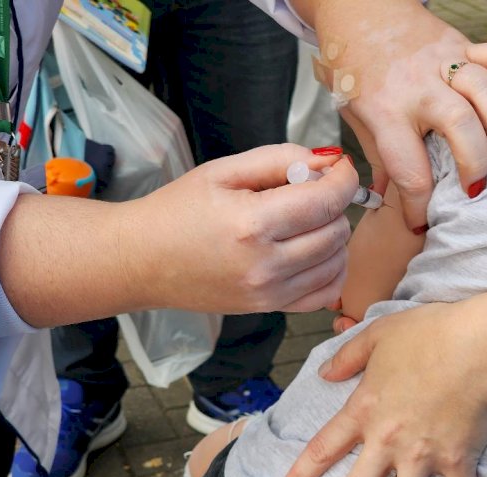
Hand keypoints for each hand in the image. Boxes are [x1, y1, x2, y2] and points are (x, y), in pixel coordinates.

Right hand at [128, 144, 358, 313]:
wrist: (142, 261)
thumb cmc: (177, 212)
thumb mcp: (223, 171)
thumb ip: (279, 159)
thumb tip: (327, 162)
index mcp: (252, 224)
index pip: (326, 201)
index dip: (344, 178)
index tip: (340, 168)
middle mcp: (266, 265)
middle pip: (336, 230)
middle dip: (333, 204)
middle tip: (308, 193)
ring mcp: (269, 293)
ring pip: (336, 261)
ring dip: (333, 235)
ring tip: (306, 221)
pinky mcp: (268, 308)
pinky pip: (325, 294)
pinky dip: (331, 270)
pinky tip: (314, 252)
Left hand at [279, 302, 486, 476]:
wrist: (475, 346)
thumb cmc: (426, 334)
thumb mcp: (375, 334)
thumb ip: (347, 356)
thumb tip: (324, 374)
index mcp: (364, 410)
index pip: (323, 449)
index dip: (301, 475)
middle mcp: (387, 440)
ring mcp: (422, 454)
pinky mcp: (457, 458)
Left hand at [308, 0, 486, 228]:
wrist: (356, 9)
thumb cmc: (353, 67)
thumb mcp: (354, 115)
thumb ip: (378, 155)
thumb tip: (389, 196)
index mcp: (384, 110)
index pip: (408, 168)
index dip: (417, 205)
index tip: (421, 225)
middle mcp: (417, 85)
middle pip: (459, 126)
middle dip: (474, 165)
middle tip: (476, 192)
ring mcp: (443, 61)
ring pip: (485, 92)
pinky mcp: (462, 43)